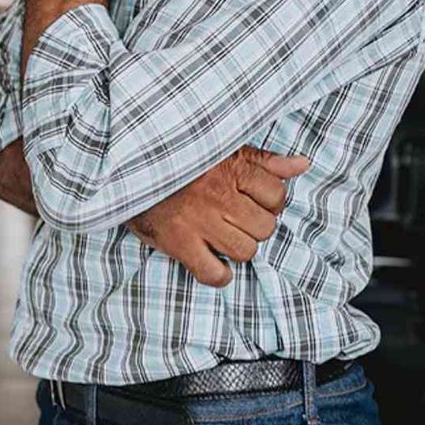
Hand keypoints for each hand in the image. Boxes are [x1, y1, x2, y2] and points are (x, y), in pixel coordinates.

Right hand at [127, 146, 309, 287]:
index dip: (268, 202)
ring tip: (219, 236)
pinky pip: (214, 273)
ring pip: (245, 250)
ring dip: (236, 248)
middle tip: (232, 219)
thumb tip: (301, 164)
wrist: (123, 169)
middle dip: (253, 226)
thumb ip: (262, 159)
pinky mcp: (178, 242)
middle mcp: (217, 194)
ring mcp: (198, 220)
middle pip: (265, 227)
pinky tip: (209, 260)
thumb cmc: (176, 160)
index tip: (250, 201)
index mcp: (230, 167)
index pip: (277, 194)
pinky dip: (216, 274)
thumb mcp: (220, 150)